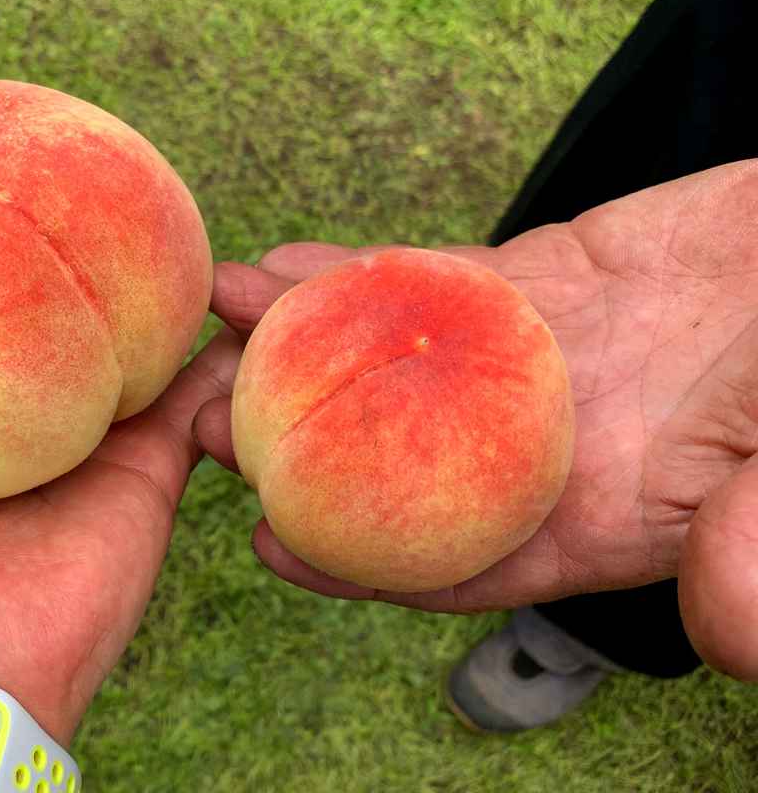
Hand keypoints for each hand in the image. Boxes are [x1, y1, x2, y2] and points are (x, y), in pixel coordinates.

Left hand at [0, 226, 236, 748]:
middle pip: (57, 314)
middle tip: (105, 177)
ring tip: (184, 219)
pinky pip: (194, 403)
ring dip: (165, 291)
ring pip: (137, 347)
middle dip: (86, 252)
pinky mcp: (144, 475)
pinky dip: (219, 357)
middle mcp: (12, 416)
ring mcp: (83, 443)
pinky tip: (230, 297)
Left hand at [193, 162, 757, 678]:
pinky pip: (429, 283)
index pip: (461, 560)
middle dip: (293, 444)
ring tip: (219, 320)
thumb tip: (733, 632)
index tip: (270, 546)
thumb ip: (756, 547)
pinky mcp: (534, 285)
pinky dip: (359, 276)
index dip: (364, 564)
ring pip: (392, 361)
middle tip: (195, 420)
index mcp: (598, 518)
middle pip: (392, 460)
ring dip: (302, 343)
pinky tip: (291, 264)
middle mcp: (542, 446)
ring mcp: (529, 362)